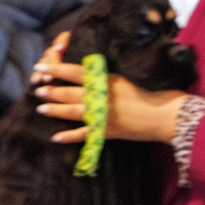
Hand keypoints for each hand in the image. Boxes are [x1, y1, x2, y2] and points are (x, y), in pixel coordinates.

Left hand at [34, 30, 184, 144]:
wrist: (167, 115)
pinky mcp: (108, 132)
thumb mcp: (127, 78)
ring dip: (56, 109)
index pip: (76, 73)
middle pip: (70, 93)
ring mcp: (104, 117)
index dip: (56, 70)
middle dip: (52, 90)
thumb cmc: (153, 91)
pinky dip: (69, 137)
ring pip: (73, 112)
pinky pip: (85, 136)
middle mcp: (102, 98)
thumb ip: (106, 77)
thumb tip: (87, 73)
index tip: (42, 67)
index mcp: (106, 81)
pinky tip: (56, 136)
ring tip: (40, 107)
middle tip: (37, 88)